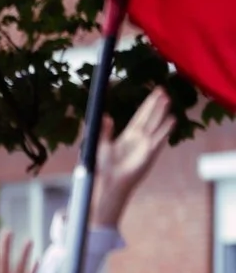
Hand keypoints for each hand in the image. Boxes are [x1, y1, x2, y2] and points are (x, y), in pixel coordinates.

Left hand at [91, 88, 173, 228]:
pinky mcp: (148, 153)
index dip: (148, 104)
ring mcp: (145, 145)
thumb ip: (104, 130)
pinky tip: (172, 119)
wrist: (107, 182)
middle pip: (150, 117)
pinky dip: (165, 129)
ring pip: (155, 124)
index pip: (141, 116)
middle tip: (163, 90)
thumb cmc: (102, 167)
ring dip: (161, 112)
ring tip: (168, 98)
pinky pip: (158, 139)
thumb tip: (107, 116)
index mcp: (128, 136)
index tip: (155, 92)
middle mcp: (139, 139)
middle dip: (156, 104)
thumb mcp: (100, 144)